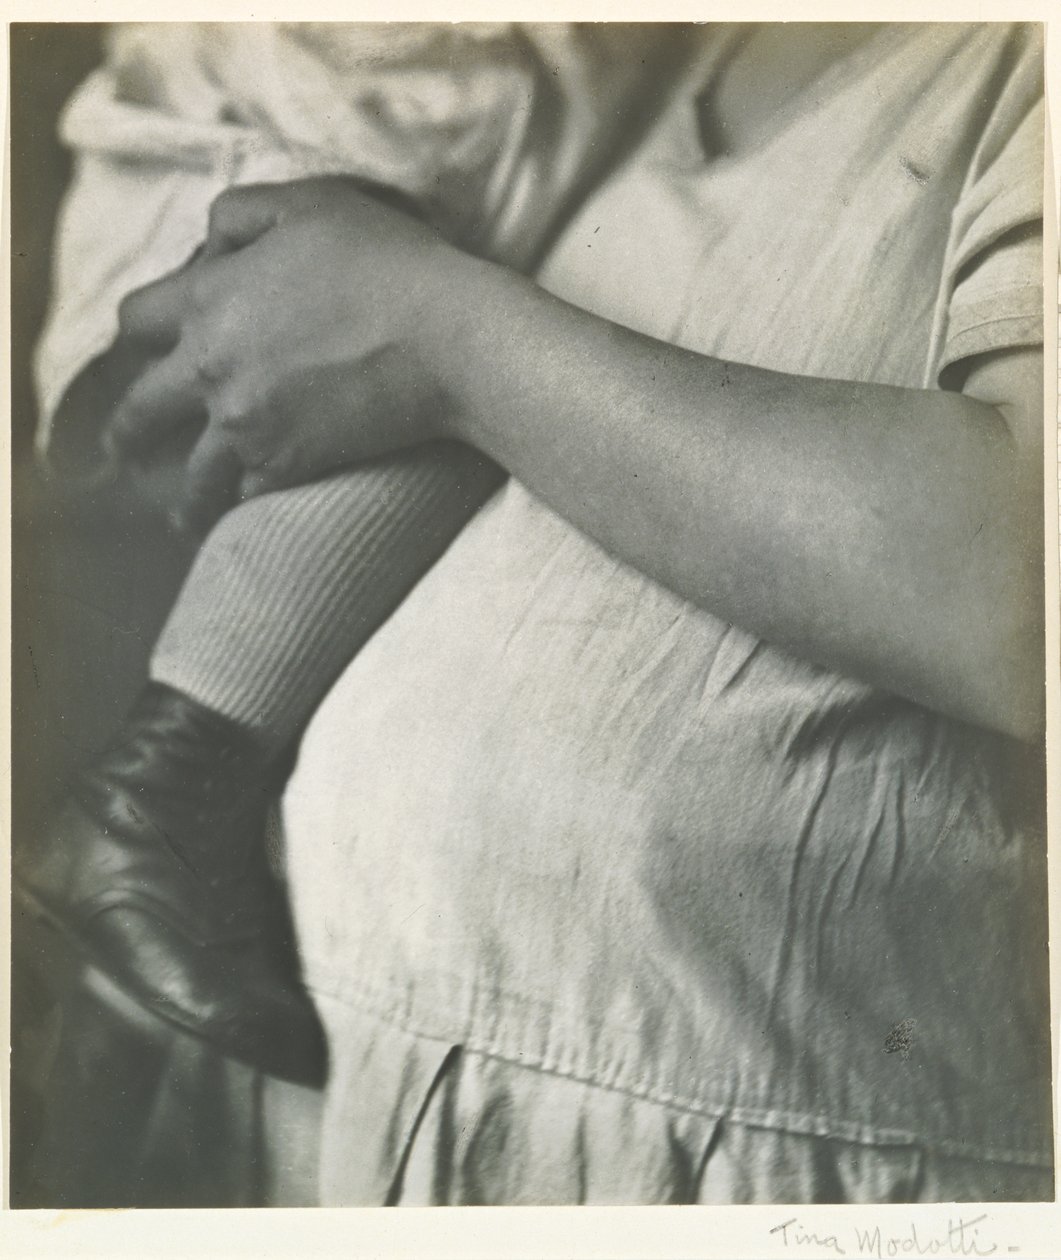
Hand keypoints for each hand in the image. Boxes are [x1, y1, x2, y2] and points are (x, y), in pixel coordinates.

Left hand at [108, 178, 469, 527]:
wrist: (445, 339)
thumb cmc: (386, 264)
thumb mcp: (309, 204)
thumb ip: (240, 216)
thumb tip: (207, 246)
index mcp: (208, 300)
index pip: (135, 320)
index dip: (138, 336)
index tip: (143, 354)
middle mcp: (212, 368)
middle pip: (141, 411)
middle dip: (127, 433)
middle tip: (124, 452)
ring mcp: (246, 424)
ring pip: (191, 474)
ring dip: (184, 496)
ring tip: (183, 517)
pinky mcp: (286, 464)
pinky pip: (247, 495)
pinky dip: (245, 503)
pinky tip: (245, 513)